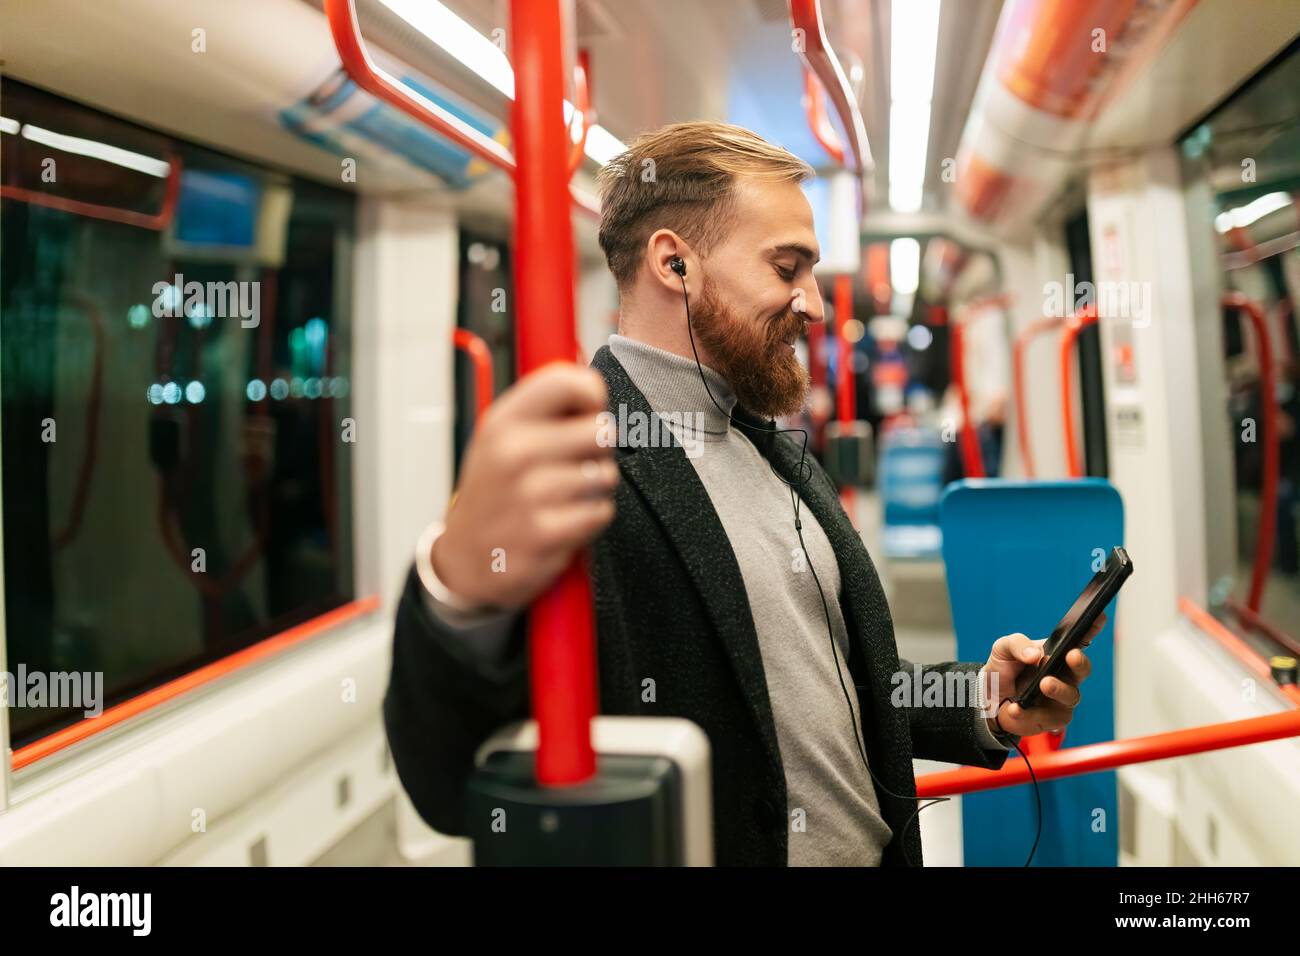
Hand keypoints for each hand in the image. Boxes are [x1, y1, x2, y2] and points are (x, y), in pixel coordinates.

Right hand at [433, 363, 617, 609]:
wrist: (465, 556)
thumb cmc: (494, 490)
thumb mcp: (503, 435)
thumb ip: (545, 408)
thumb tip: (594, 389)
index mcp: (504, 421)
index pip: (569, 382)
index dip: (592, 397)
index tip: (586, 413)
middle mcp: (514, 453)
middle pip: (602, 430)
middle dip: (599, 448)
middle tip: (575, 462)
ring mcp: (529, 495)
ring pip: (606, 475)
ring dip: (595, 488)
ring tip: (564, 495)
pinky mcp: (545, 534)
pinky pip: (600, 512)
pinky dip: (591, 517)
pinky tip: (565, 518)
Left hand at [981, 614, 1104, 737]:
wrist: (988, 699)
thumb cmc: (1003, 669)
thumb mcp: (1003, 649)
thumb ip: (1017, 644)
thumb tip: (1035, 655)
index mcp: (1056, 653)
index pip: (1078, 639)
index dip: (1091, 628)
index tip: (1098, 617)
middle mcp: (1065, 675)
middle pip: (1082, 668)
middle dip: (1080, 662)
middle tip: (1071, 656)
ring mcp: (1062, 698)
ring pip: (1071, 695)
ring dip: (1059, 689)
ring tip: (1045, 684)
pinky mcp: (1053, 719)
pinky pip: (1047, 717)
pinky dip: (1029, 713)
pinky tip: (1016, 709)